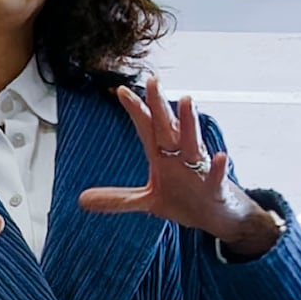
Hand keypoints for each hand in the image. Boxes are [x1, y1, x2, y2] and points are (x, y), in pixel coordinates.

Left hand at [80, 78, 268, 247]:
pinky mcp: (216, 188)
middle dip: (159, 106)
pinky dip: (217, 168)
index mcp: (163, 158)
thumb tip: (82, 200)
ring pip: (193, 143)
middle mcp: (180, 158)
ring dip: (189, 123)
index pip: (147, 130)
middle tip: (153, 81)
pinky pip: (216, 177)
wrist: (218, 218)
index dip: (136, 110)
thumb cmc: (187, 201)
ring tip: (186, 101)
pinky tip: (219, 156)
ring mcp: (199, 171)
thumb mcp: (148, 202)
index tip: (121, 90)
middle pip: (168, 129)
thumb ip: (118, 199)